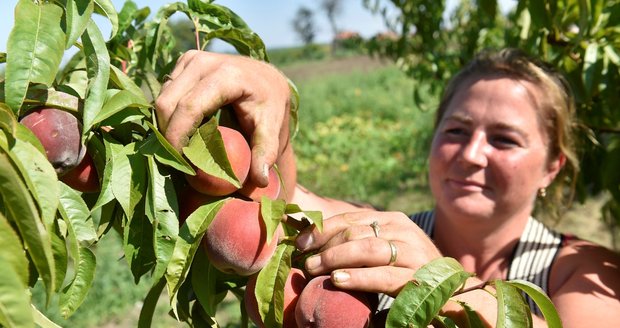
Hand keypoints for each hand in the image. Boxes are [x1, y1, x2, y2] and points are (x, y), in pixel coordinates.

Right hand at [155, 50, 291, 185]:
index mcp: (226, 75)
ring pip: (161, 98)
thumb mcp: (272, 128)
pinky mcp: (183, 63)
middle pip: (168, 103)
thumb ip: (266, 152)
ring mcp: (191, 59)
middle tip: (178, 161)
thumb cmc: (270, 105)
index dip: (178, 136)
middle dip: (168, 135)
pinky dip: (169, 115)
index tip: (180, 162)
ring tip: (182, 148)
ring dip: (166, 126)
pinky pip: (165, 93)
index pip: (189, 107)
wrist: (267, 78)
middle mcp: (204, 62)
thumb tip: (260, 181)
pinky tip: (183, 132)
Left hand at [295, 211, 442, 296]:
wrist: (452, 292)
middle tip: (304, 260)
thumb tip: (315, 238)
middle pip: (355, 233)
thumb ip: (361, 241)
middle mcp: (404, 231)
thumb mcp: (387, 249)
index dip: (322, 229)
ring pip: (366, 249)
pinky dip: (357, 278)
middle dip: (324, 246)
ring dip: (334, 259)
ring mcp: (413, 253)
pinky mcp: (417, 279)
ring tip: (313, 268)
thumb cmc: (409, 270)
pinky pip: (382, 276)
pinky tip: (337, 281)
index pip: (351, 219)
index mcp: (394, 220)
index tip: (300, 241)